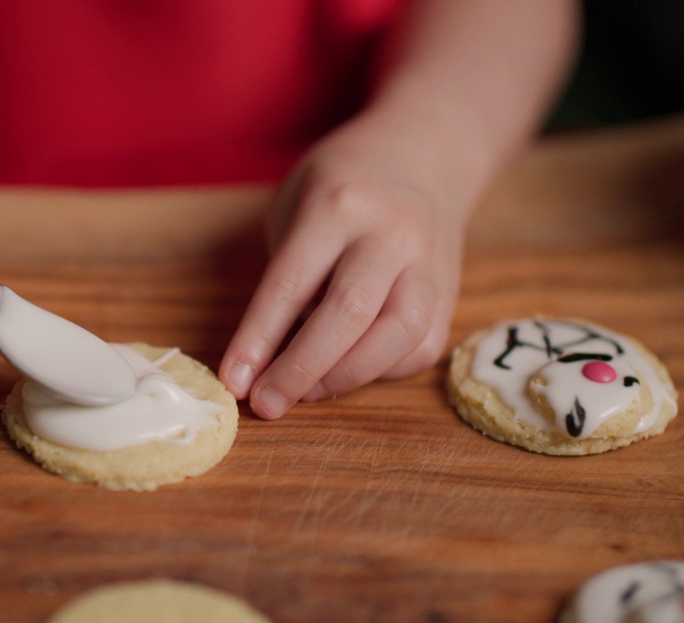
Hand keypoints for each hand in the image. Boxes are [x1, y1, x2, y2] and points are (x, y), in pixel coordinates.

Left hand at [220, 117, 464, 418]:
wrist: (424, 156)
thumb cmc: (342, 186)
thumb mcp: (296, 206)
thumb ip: (287, 277)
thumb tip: (269, 360)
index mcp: (339, 204)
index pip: (292, 282)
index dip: (258, 338)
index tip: (233, 381)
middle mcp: (391, 233)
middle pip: (349, 313)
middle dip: (301, 369)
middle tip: (266, 404)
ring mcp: (429, 264)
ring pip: (398, 336)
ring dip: (345, 378)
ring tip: (305, 393)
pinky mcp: (450, 292)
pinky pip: (420, 348)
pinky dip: (380, 371)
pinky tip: (348, 372)